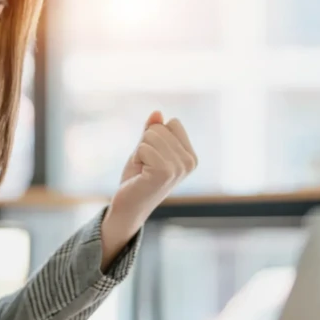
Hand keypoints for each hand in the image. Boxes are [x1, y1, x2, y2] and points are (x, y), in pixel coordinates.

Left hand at [100, 111, 196, 268]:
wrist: (129, 206)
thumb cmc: (138, 178)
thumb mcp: (146, 149)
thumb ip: (153, 131)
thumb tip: (157, 112)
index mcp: (191, 156)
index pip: (172, 123)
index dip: (155, 136)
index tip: (153, 157)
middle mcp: (189, 162)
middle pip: (160, 128)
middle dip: (146, 144)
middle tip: (145, 166)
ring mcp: (179, 168)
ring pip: (150, 136)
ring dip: (140, 152)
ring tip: (143, 170)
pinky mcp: (164, 172)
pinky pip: (143, 147)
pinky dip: (136, 158)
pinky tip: (140, 175)